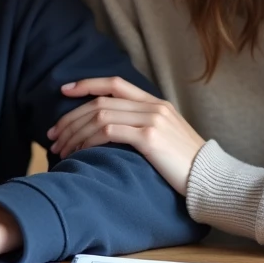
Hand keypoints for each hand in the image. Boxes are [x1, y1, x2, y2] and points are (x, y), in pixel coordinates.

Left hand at [47, 77, 205, 194]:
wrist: (211, 178)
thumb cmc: (187, 165)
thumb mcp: (168, 137)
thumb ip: (145, 127)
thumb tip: (113, 131)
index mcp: (156, 103)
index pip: (114, 83)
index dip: (86, 84)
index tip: (64, 91)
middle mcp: (153, 106)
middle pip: (100, 102)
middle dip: (70, 118)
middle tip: (52, 135)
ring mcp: (152, 120)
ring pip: (100, 115)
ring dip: (74, 132)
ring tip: (61, 149)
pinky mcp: (149, 138)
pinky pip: (108, 131)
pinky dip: (88, 140)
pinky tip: (79, 152)